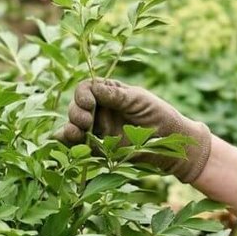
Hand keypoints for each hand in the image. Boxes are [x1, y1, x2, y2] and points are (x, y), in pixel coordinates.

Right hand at [55, 78, 212, 182]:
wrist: (172, 143)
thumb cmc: (160, 115)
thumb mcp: (140, 101)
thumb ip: (117, 95)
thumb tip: (93, 86)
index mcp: (109, 93)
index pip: (87, 89)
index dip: (82, 95)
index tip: (89, 103)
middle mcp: (100, 110)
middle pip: (76, 107)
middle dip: (76, 113)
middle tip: (87, 122)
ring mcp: (97, 129)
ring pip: (73, 125)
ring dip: (70, 128)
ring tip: (77, 133)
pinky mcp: (98, 149)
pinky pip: (77, 145)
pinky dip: (67, 143)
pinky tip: (64, 141)